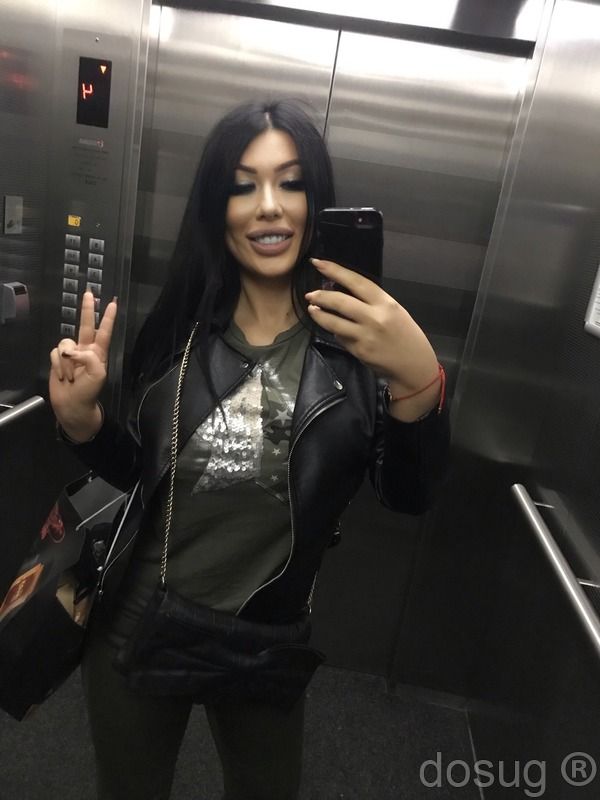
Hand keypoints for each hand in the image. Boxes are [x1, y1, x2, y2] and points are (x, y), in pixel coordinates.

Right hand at [49, 291, 116, 439]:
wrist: (72, 405)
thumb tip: (74, 351)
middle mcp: (85, 350)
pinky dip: (58, 366)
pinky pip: (55, 354)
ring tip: (70, 377)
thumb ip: (89, 358)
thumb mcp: (98, 375)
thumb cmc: (88, 392)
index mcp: (99, 353)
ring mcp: (71, 354)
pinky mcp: (58, 359)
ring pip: (65, 344)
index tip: (112, 304)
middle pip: (86, 325)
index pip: (104, 332)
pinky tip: (62, 376)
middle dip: (88, 309)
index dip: (108, 318)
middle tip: (89, 293)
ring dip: (66, 362)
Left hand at [306, 259, 440, 419]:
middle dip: (321, 296)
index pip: (356, 281)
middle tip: (310, 294)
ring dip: (319, 314)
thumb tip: (342, 293)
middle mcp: (374, 317)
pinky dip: (335, 331)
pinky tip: (334, 329)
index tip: (318, 264)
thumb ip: (371, 302)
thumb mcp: (394, 311)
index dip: (335, 271)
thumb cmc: (405, 335)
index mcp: (385, 303)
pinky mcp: (359, 351)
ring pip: (334, 322)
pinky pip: (341, 337)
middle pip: (340, 301)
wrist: (414, 365)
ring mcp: (365, 335)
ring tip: (312, 309)